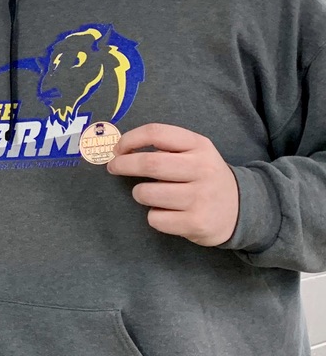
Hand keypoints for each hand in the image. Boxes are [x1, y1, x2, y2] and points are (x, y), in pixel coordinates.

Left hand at [106, 123, 238, 246]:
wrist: (241, 209)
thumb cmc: (203, 176)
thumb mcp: (195, 152)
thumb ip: (166, 146)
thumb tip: (122, 150)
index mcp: (199, 145)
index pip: (157, 133)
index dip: (130, 139)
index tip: (118, 149)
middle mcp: (202, 169)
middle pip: (149, 163)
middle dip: (123, 165)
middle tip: (113, 167)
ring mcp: (201, 197)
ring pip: (147, 193)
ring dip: (139, 193)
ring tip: (149, 194)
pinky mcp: (197, 223)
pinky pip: (155, 219)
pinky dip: (154, 216)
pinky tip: (168, 213)